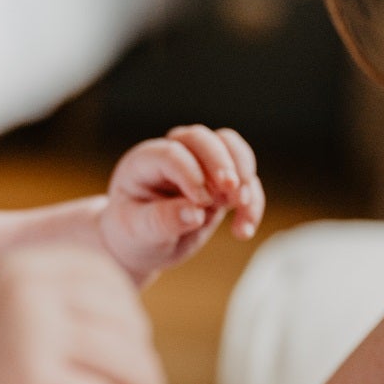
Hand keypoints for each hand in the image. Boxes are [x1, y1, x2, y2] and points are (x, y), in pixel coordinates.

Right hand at [0, 243, 172, 383]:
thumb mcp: (6, 306)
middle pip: (120, 322)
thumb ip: (56, 302)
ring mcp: (32, 337)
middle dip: (143, 360)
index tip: (136, 345)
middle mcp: (30, 291)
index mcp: (24, 265)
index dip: (131, 314)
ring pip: (123, 362)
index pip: (105, 278)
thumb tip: (134, 332)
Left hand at [99, 125, 264, 282]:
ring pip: (230, 148)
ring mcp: (200, 165)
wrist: (141, 245)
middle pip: (202, 139)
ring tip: (242, 206)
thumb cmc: (132, 233)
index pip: (171, 153)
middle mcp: (174, 155)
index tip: (201, 202)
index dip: (190, 173)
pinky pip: (245, 181)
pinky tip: (243, 231)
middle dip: (221, 161)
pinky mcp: (220, 184)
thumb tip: (195, 213)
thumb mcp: (138, 232)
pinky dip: (251, 202)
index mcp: (144, 162)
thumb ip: (163, 220)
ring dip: (244, 176)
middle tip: (232, 189)